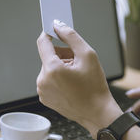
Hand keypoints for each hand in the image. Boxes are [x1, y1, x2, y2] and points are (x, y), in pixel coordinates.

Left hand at [36, 22, 121, 136]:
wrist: (97, 113)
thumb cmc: (94, 87)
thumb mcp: (88, 55)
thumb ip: (71, 37)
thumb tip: (59, 26)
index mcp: (52, 69)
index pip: (43, 43)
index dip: (49, 33)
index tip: (55, 30)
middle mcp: (43, 80)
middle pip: (48, 56)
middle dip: (62, 55)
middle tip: (78, 62)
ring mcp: (42, 91)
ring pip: (49, 68)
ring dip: (61, 67)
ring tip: (76, 76)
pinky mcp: (44, 98)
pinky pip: (49, 80)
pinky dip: (58, 79)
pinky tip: (71, 85)